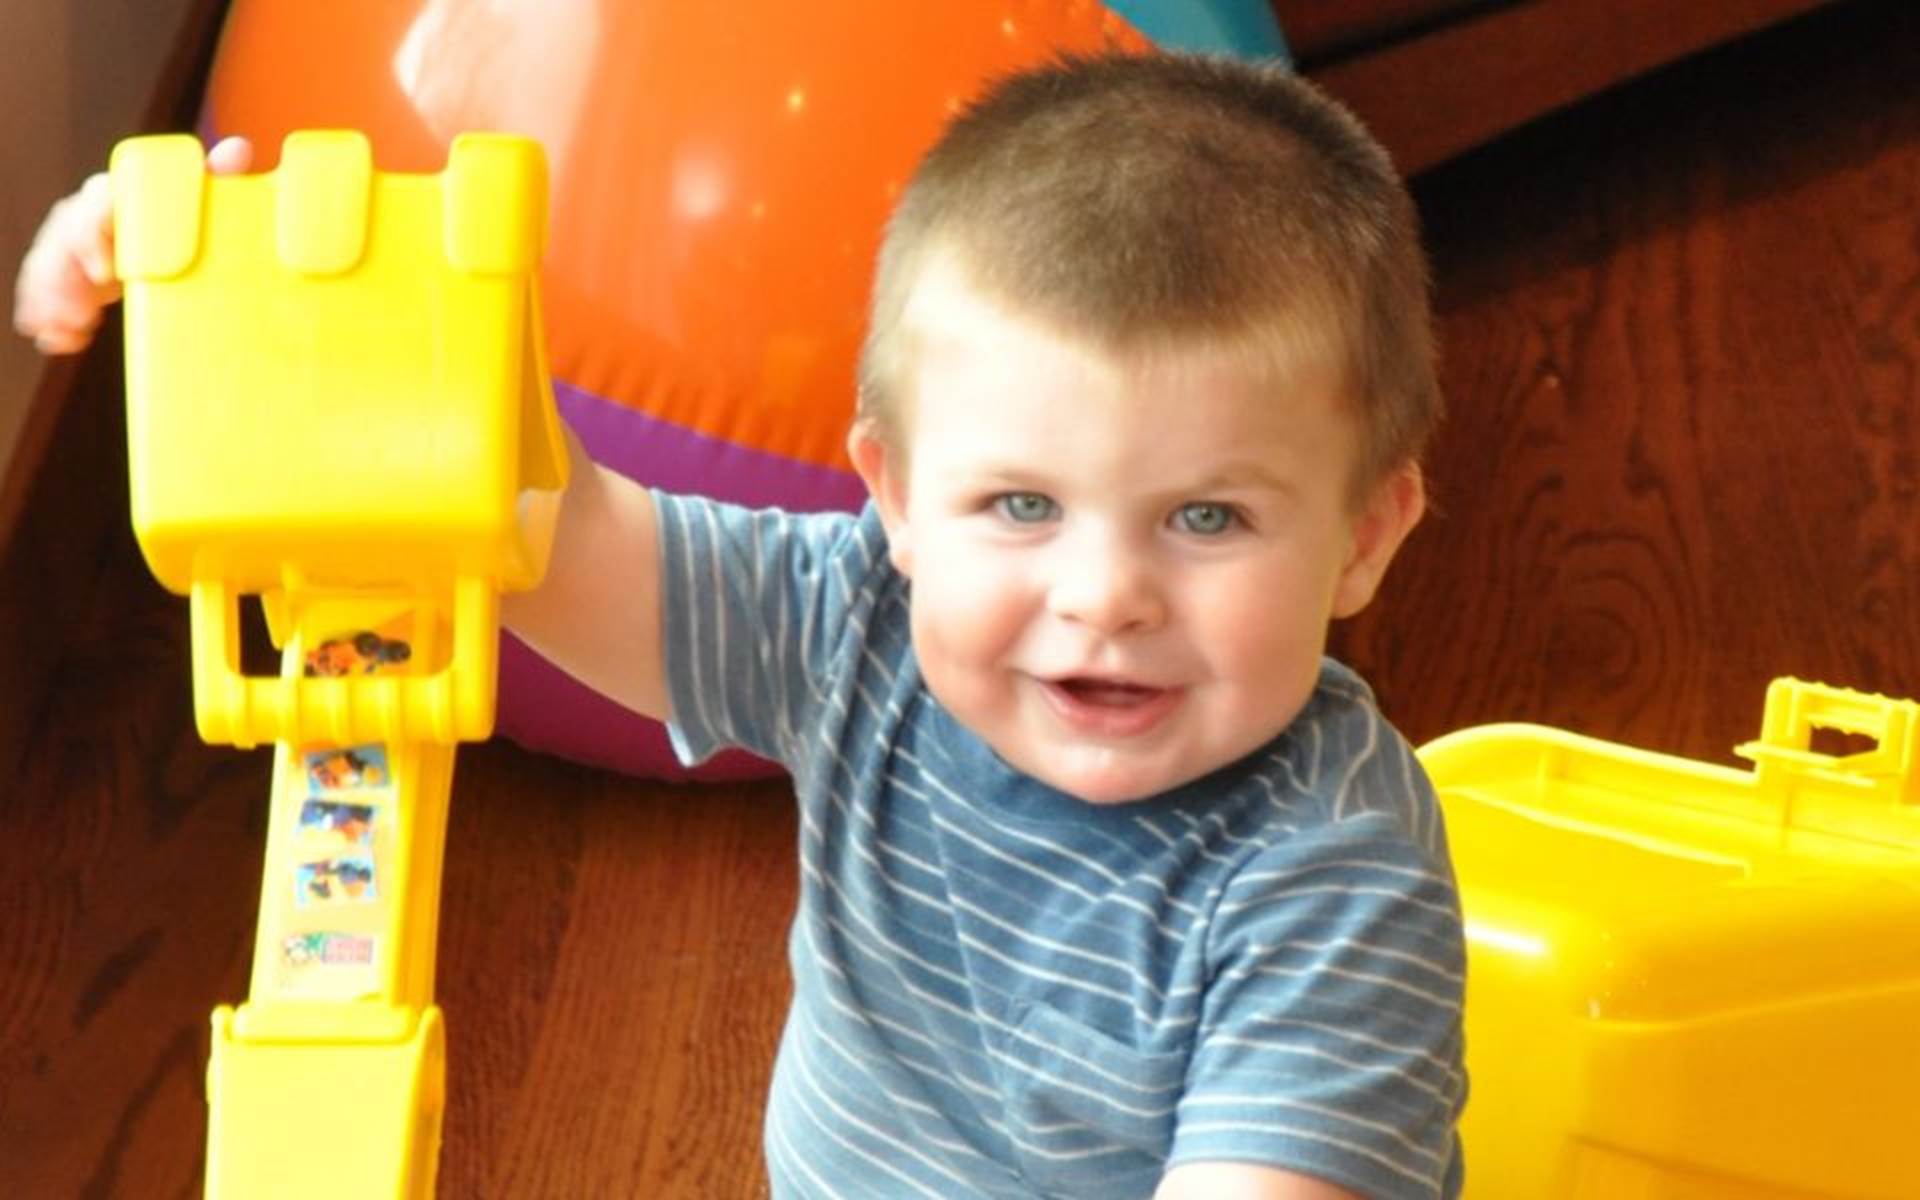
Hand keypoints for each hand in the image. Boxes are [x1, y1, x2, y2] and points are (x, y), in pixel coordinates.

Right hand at [12, 135, 252, 354]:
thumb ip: (218, 176)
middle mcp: (89, 212)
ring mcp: (75, 241)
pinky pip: (49, 289)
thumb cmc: (188, 210)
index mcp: (118, 194)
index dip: (93, 239)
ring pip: (49, 266)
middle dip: (63, 279)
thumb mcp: (206, 198)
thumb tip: (238, 148)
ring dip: (53, 301)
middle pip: (63, 241)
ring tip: (67, 332)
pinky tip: (61, 341)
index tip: (103, 274)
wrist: (172, 233)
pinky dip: (53, 316)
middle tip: (79, 316)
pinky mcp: (71, 269)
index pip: (94, 206)